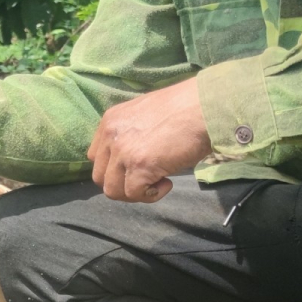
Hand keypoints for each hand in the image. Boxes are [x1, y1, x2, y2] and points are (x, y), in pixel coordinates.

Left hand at [86, 79, 211, 201]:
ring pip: (112, 190)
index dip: (115, 169)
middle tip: (148, 180)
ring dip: (135, 192)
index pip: (96, 157)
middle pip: (100, 177)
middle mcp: (111, 135)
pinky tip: (168, 183)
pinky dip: (152, 195)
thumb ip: (131, 134)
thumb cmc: (185, 110)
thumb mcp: (146, 116)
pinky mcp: (139, 165)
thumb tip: (130, 160)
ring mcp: (123, 151)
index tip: (137, 169)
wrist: (205, 107)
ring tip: (159, 180)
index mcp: (110, 121)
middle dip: (123, 184)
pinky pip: (134, 194)